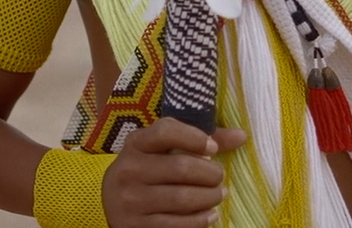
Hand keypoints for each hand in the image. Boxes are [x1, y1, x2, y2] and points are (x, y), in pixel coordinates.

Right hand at [102, 118, 246, 227]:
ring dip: (210, 197)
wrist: (110, 203)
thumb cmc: (146, 169)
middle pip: (181, 167)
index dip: (195, 138)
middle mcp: (129, 169)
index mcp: (136, 143)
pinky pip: (178, 224)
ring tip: (218, 194)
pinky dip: (201, 219)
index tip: (213, 149)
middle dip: (211, 174)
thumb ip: (197, 139)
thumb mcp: (161, 149)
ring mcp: (131, 200)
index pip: (166, 131)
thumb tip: (241, 136)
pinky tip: (210, 214)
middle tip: (219, 178)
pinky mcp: (136, 225)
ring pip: (183, 198)